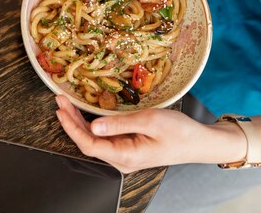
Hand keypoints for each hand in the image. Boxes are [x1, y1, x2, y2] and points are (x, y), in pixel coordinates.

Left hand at [55, 95, 246, 172]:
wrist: (200, 142)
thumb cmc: (180, 131)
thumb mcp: (149, 121)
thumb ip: (119, 124)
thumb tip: (93, 124)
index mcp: (126, 156)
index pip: (89, 144)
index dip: (71, 127)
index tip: (61, 110)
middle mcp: (121, 160)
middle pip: (88, 142)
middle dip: (71, 121)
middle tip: (60, 100)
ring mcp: (123, 155)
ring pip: (93, 139)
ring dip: (79, 121)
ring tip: (66, 103)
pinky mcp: (126, 148)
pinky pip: (103, 138)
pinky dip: (90, 124)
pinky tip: (83, 112)